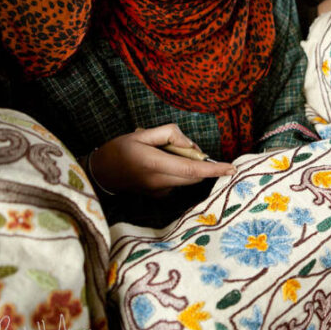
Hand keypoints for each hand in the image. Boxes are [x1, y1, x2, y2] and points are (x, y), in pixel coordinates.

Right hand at [89, 124, 235, 195]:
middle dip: (199, 162)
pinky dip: (179, 172)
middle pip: (194, 175)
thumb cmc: (119, 150)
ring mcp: (159, 191)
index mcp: (155, 164)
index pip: (191, 169)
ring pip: (188, 179)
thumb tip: (191, 145)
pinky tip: (161, 164)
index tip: (231, 168)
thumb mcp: (142, 134)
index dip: (213, 169)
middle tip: (181, 147)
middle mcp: (159, 182)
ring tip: (166, 154)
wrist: (99, 174)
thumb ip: (170, 134)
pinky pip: (178, 182)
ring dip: (188, 167)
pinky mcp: (158, 196)